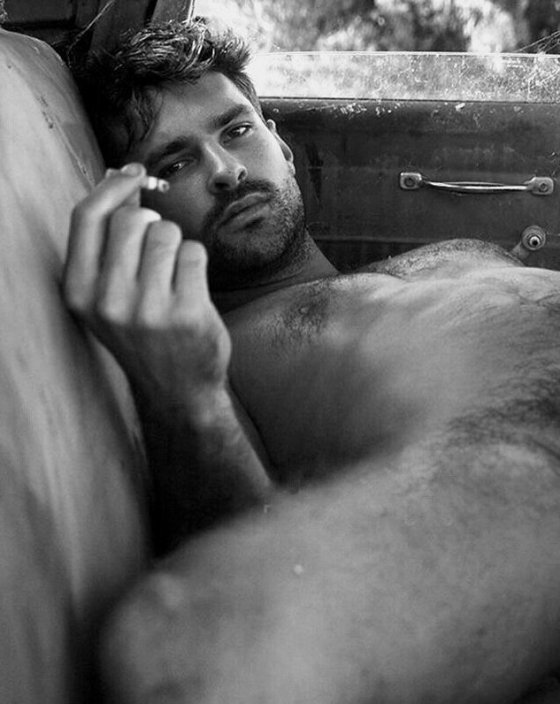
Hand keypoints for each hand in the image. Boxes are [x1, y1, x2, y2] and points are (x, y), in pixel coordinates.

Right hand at [63, 163, 231, 420]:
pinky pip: (194, 252)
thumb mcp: (107, 298)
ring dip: (176, 247)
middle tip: (159, 253)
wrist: (176, 390)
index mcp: (79, 292)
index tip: (135, 173)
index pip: (86, 217)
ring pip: (167, 233)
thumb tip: (125, 185)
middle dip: (152, 225)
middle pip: (132, 219)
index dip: (113, 186)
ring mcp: (148, 309)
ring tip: (174, 280)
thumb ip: (107, 248)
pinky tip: (191, 291)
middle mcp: (108, 301)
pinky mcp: (186, 312)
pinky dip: (196, 263)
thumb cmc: (143, 335)